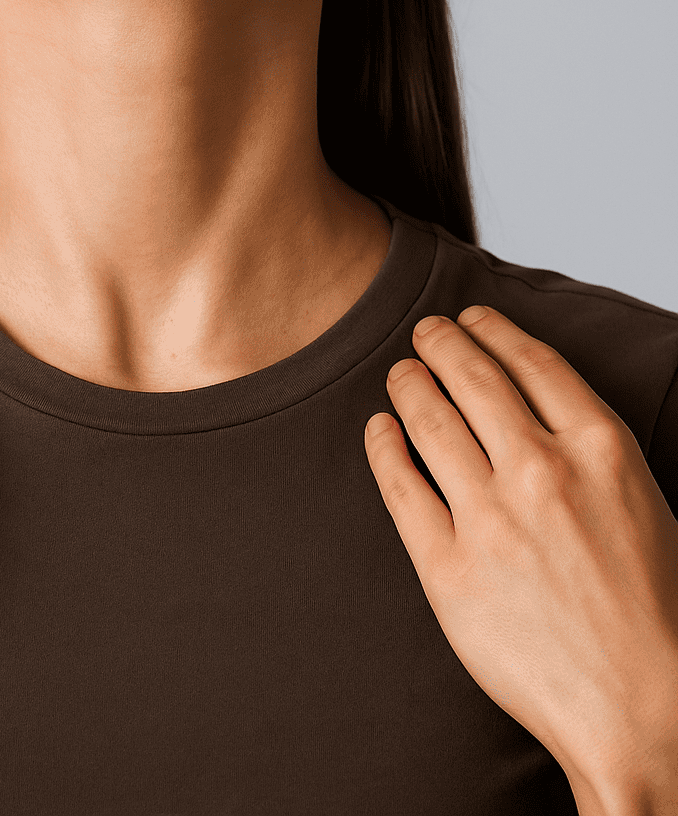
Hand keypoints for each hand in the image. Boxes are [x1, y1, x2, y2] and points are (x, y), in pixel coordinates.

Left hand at [364, 305, 677, 793]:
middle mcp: (542, 471)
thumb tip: (534, 404)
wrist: (643, 712)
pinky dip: (384, 444)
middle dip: (441, 343)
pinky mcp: (448, 569)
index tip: (472, 318)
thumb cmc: (652, 612)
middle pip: (472, 377)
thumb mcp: (643, 502)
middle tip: (425, 334)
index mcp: (600, 449)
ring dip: (408, 384)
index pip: (531, 361)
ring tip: (401, 374)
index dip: (492, 330)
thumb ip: (589, 448)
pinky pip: (400, 485)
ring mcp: (491, 519)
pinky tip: (379, 429)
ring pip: (429, 419)